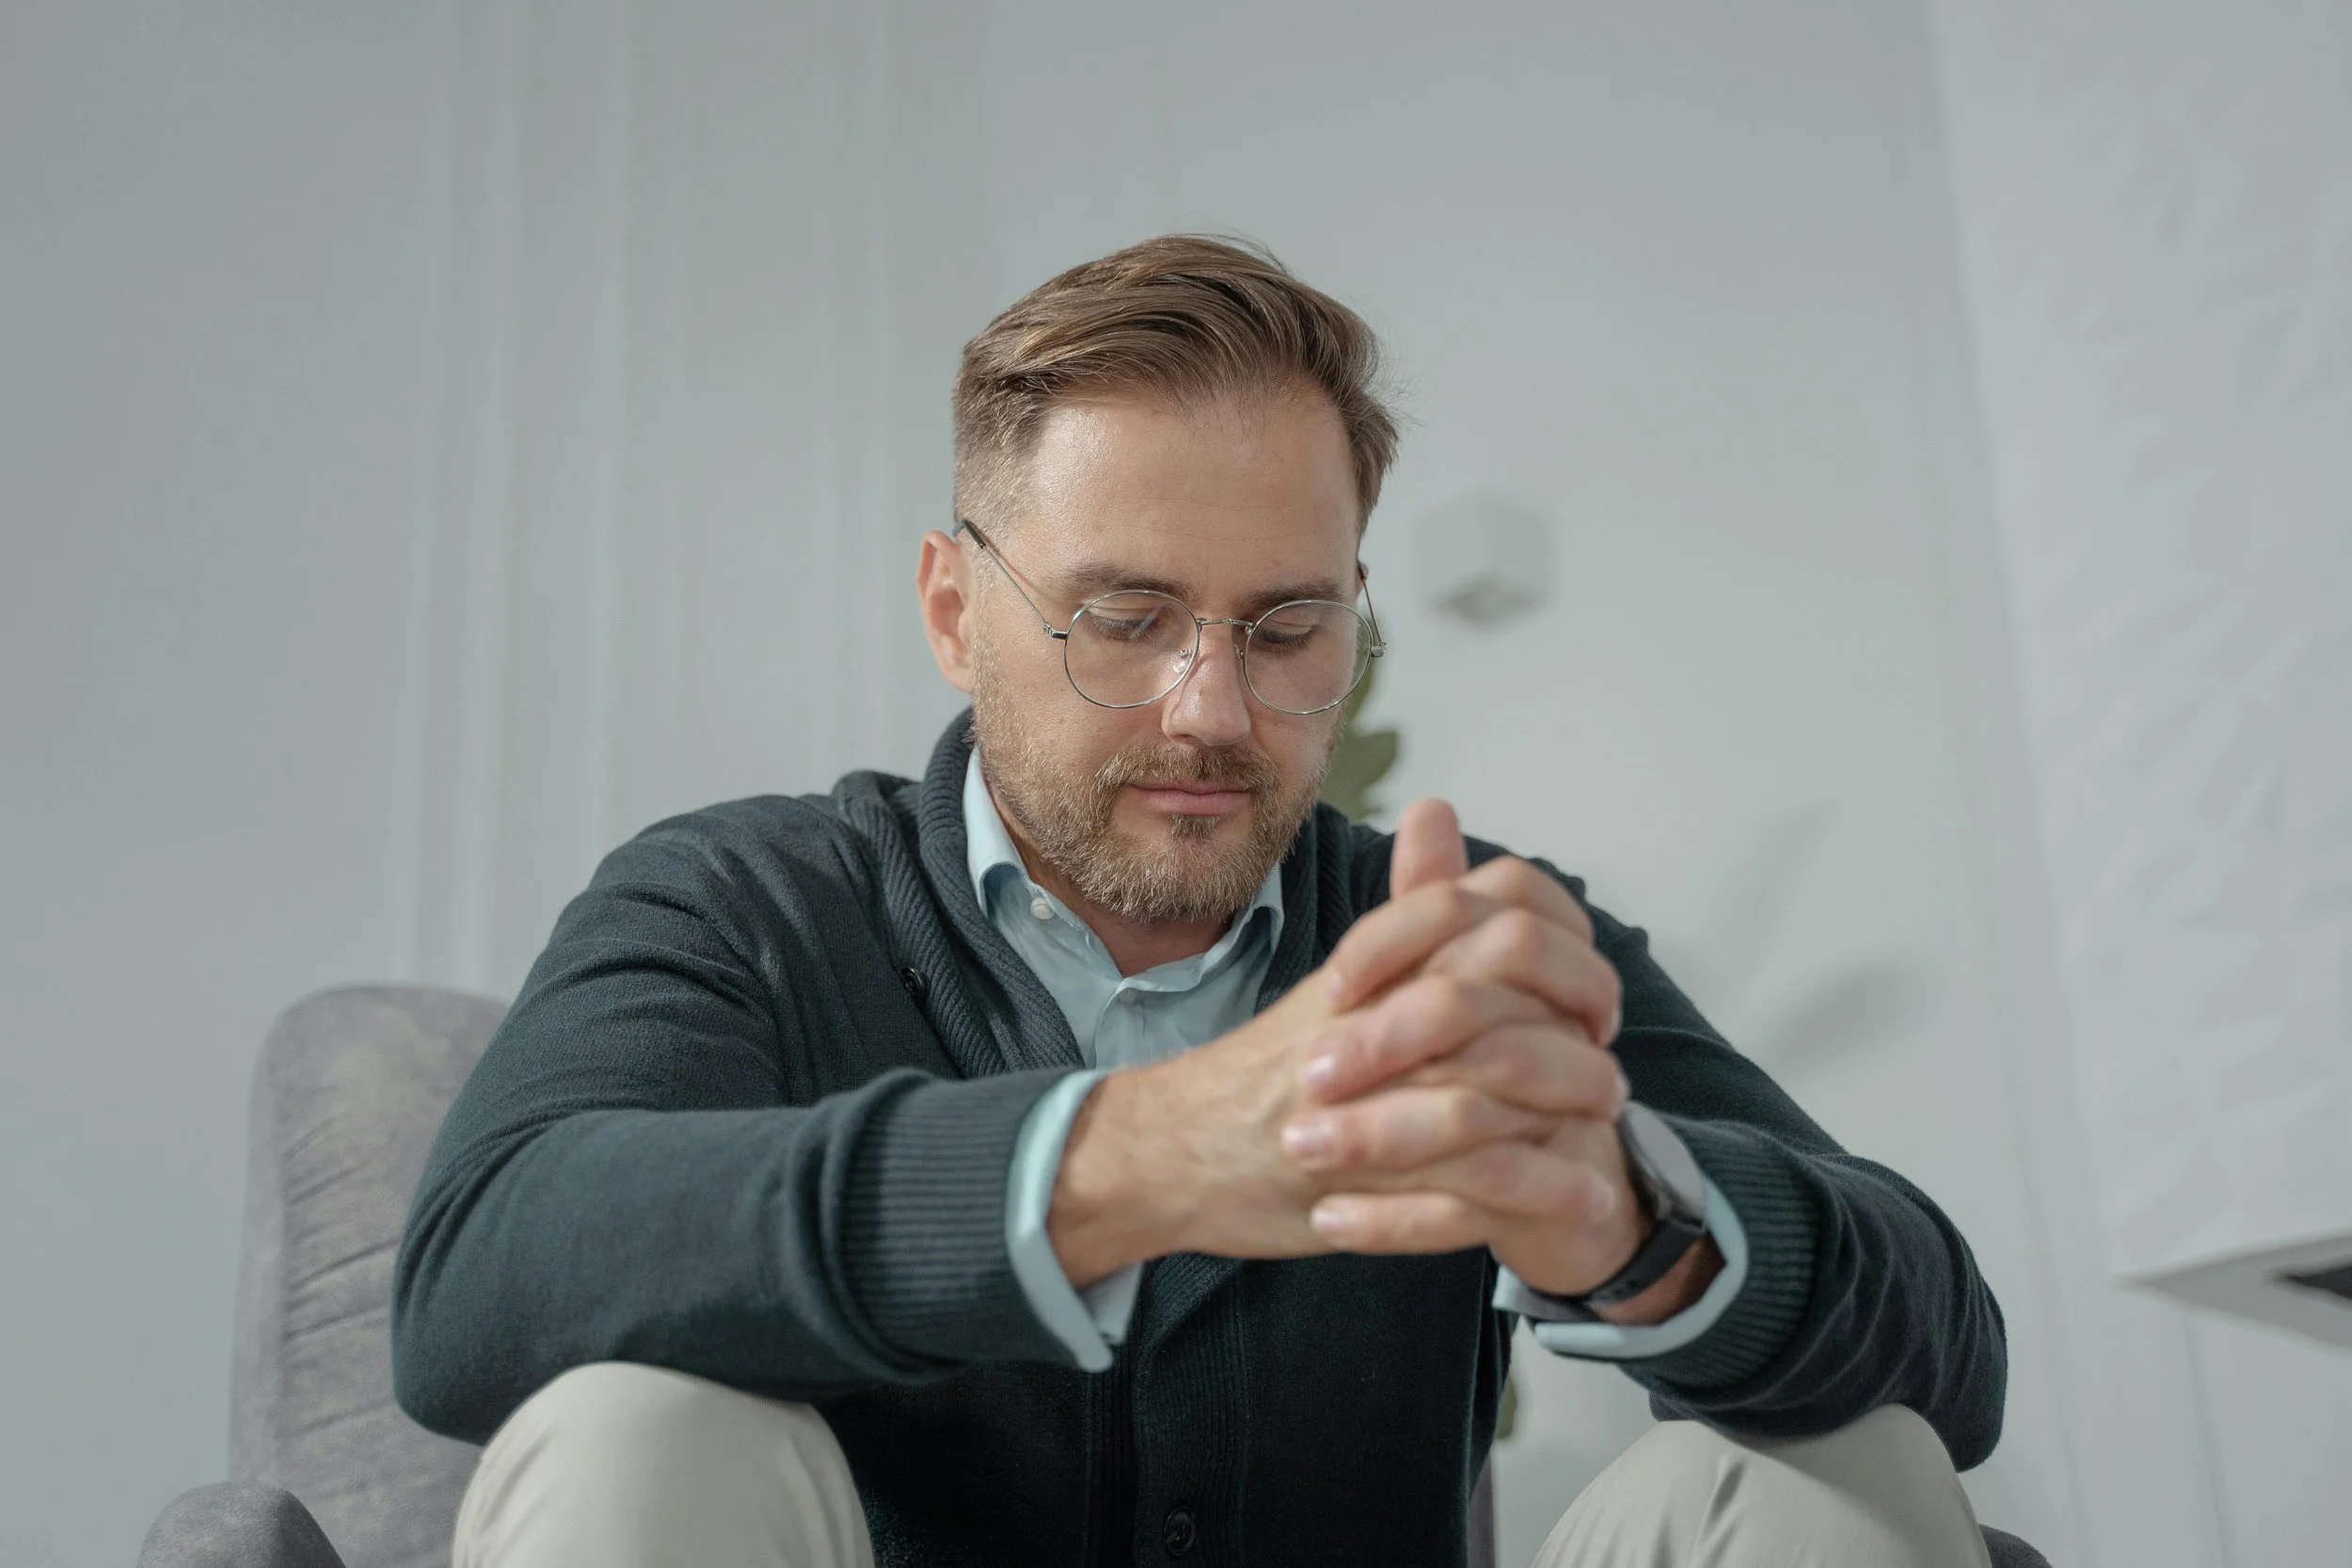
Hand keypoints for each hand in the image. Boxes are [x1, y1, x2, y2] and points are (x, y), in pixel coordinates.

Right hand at [1048, 799, 1637, 1289]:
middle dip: (1578, 1045)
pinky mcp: (1358, 1185)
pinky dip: (1537, 1197)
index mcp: (1370, 972)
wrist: (1166, 1149)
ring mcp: (1361, 1107)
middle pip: (1503, 1010)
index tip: (1592, 994)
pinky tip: (1584, 1201)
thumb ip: (1407, 906)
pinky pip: (1467, 1189)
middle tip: (1614, 1075)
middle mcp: (1367, 1028)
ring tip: (1610, 1140)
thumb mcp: (1339, 979)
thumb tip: (1439, 807)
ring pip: (1490, 1102)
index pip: (1488, 926)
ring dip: (1567, 1123)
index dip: (1564, 954)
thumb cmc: (1262, 1069)